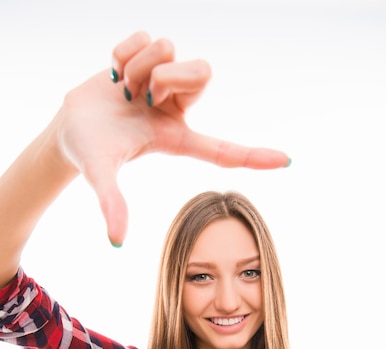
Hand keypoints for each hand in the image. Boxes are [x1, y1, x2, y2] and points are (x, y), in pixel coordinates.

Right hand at [57, 32, 289, 244]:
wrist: (68, 125)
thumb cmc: (89, 151)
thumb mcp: (101, 175)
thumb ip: (112, 204)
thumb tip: (117, 242)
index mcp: (176, 139)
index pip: (222, 149)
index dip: (253, 155)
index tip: (286, 161)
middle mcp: (177, 109)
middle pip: (203, 72)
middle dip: (167, 75)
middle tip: (140, 94)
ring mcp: (164, 82)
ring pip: (169, 50)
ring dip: (137, 65)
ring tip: (121, 89)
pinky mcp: (148, 58)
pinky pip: (145, 37)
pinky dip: (123, 51)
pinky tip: (113, 73)